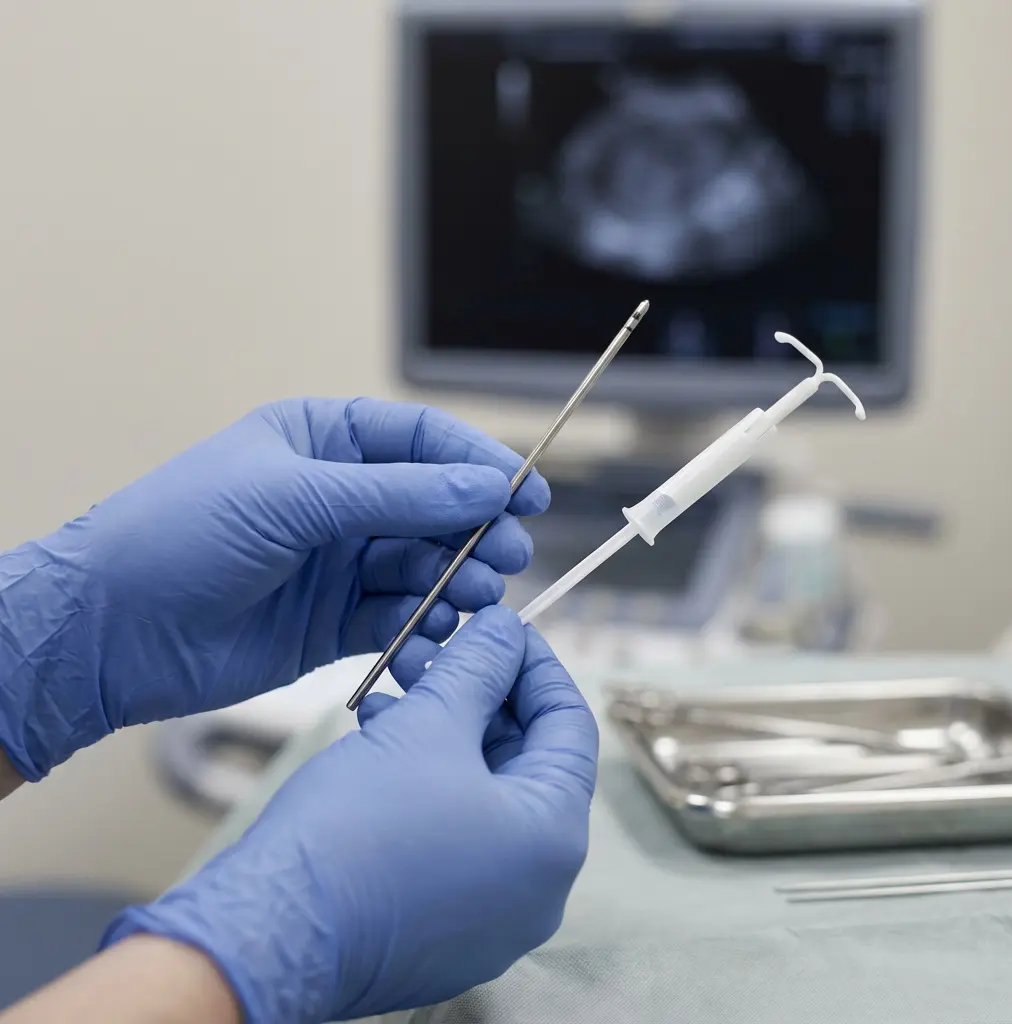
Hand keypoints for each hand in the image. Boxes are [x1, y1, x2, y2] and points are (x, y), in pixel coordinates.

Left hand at [0, 399, 548, 780]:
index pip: (421, 441)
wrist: (112, 630)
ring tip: (477, 598)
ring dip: (456, 579)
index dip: (477, 464)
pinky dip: (424, 622)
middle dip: (474, 528)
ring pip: (422, 563)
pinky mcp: (334, 619)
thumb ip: (395, 494)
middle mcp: (337, 497)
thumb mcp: (292, 498)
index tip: (525, 492)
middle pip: (433, 505)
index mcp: (322, 441)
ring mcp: (337, 560)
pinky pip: (398, 614)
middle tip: (506, 554)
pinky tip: (439, 630)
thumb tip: (485, 485)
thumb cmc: (181, 535)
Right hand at [101, 607, 598, 1023]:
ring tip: (393, 693)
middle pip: (526, 760)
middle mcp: (537, 887)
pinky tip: (379, 742)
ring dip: (445, 733)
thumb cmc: (357, 827)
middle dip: (479, 696)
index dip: (535, 665)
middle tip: (438, 653)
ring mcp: (491, 915)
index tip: (501, 629)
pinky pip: (455, 837)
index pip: (570, 725)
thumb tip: (504, 628)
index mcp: (552, 838)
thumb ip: (479, 667)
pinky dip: (428, 783)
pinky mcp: (443, 929)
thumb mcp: (427, 724)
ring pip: (483, 795)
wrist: (269, 933)